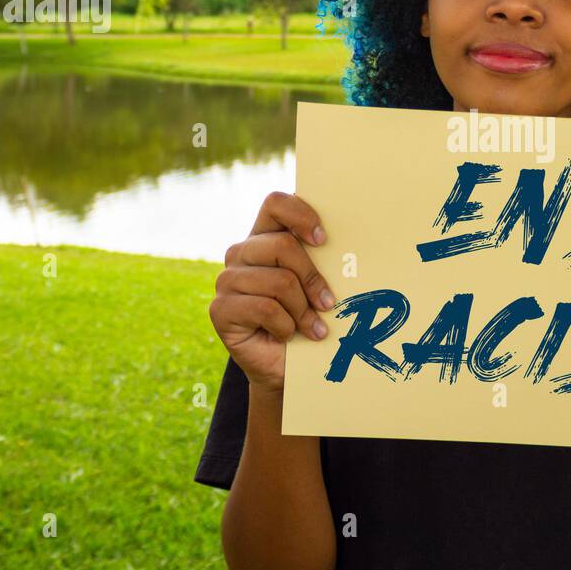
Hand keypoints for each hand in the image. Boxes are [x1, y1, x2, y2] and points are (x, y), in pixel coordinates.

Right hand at [208, 191, 336, 393]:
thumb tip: (350, 245)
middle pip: (283, 245)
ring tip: (311, 327)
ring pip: (279, 281)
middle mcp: (241, 253)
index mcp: (265, 237)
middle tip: (328, 303)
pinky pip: (265, 308)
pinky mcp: (220, 309)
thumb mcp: (316, 283)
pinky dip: (285, 326)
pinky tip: (287, 335)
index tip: (323, 239)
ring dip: (302, 310)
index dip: (301, 216)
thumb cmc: (307, 318)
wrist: (285, 365)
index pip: (275, 203)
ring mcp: (227, 280)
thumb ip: (321, 258)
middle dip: (312, 278)